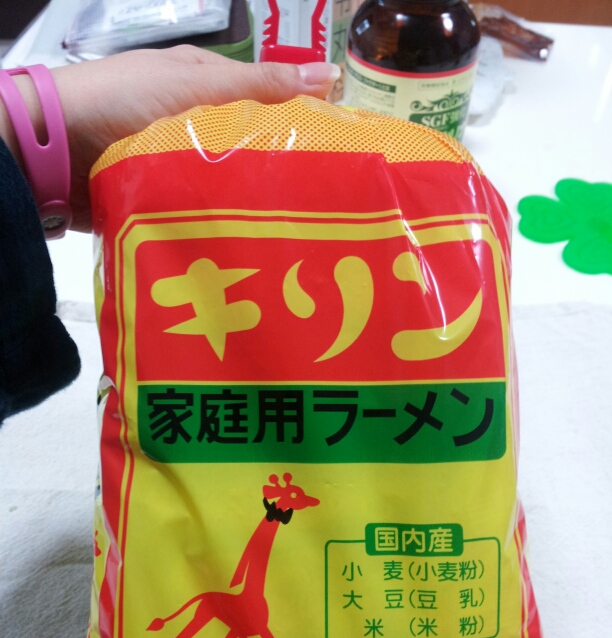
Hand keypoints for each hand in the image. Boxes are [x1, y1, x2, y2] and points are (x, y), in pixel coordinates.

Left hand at [2, 48, 339, 231]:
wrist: (56, 147)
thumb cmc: (127, 99)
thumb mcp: (200, 84)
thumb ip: (262, 85)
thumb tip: (332, 74)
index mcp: (205, 87)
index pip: (266, 104)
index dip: (300, 125)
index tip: (337, 157)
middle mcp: (193, 125)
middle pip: (247, 149)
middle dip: (278, 175)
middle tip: (322, 209)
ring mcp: (176, 164)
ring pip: (226, 183)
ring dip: (249, 204)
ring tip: (292, 234)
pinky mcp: (162, 199)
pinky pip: (201, 209)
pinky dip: (220, 220)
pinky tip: (246, 242)